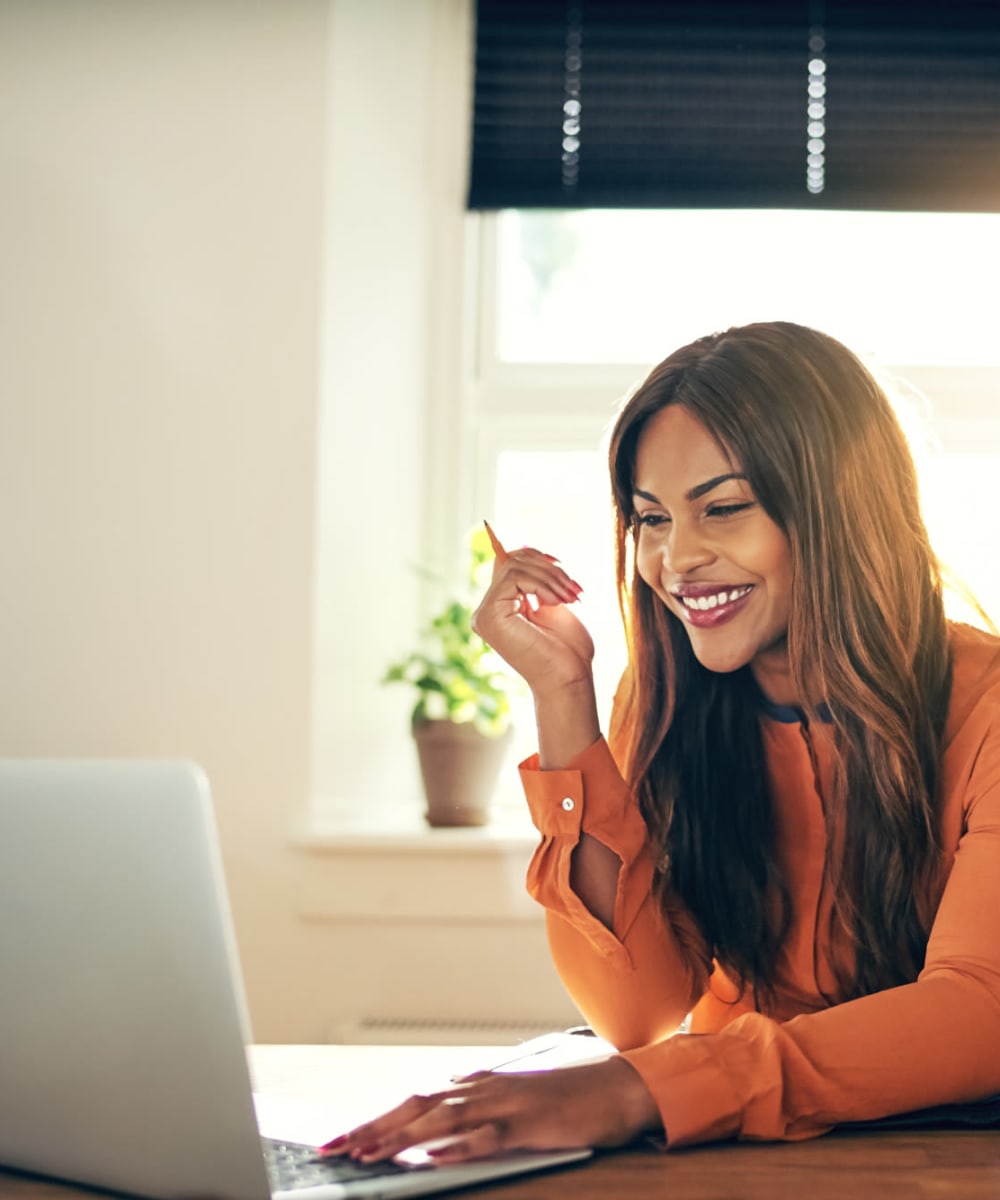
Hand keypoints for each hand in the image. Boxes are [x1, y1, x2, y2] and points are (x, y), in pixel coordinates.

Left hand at [318, 1057, 661, 1163]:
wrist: (618, 1087)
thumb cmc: (569, 1097)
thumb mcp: (515, 1098)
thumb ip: (479, 1101)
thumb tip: (444, 1103)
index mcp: (479, 1085)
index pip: (416, 1100)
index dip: (378, 1118)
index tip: (343, 1138)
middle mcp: (485, 1089)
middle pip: (418, 1106)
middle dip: (373, 1127)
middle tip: (335, 1148)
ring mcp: (506, 1105)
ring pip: (443, 1120)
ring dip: (402, 1138)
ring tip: (368, 1153)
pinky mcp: (530, 1125)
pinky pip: (488, 1137)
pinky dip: (458, 1147)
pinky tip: (434, 1157)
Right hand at [471, 544, 594, 697]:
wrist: (569, 679)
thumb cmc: (568, 650)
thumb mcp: (553, 604)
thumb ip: (537, 580)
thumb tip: (523, 547)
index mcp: (501, 608)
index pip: (507, 564)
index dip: (534, 556)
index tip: (562, 567)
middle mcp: (487, 611)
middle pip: (511, 561)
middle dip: (548, 568)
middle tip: (574, 589)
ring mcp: (484, 614)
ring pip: (513, 567)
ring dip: (550, 577)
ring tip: (571, 596)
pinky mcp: (489, 616)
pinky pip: (513, 578)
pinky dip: (541, 584)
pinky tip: (556, 602)